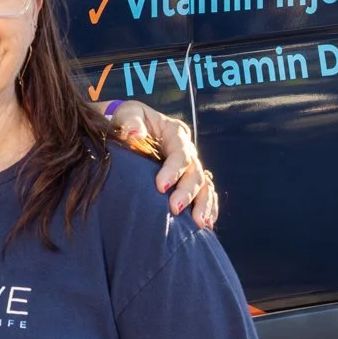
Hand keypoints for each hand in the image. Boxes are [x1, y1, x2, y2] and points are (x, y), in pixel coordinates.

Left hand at [109, 102, 218, 229]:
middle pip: (195, 172)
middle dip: (188, 192)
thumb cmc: (128, 121)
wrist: (128, 130)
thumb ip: (131, 122)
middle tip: (175, 209)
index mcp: (175, 133)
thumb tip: (134, 134)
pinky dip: (209, 207)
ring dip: (203, 204)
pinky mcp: (187, 180)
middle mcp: (187, 150)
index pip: (180, 153)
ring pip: (204, 185)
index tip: (160, 186)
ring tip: (198, 223)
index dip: (173, 170)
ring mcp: (190, 167)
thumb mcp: (128, 114)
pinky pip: (205, 194)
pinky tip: (207, 224)